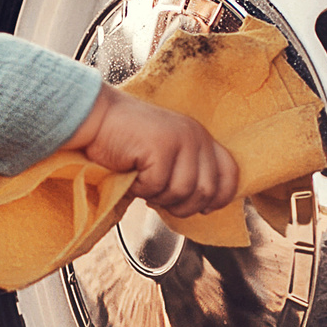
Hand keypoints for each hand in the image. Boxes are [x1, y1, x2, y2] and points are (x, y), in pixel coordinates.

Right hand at [64, 84, 237, 218]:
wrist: (97, 118)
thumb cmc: (126, 140)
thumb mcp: (167, 153)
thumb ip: (188, 171)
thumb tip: (204, 206)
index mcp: (201, 137)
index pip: (230, 174)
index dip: (219, 198)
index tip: (203, 208)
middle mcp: (195, 136)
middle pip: (206, 192)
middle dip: (182, 205)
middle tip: (158, 197)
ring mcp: (180, 140)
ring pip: (182, 192)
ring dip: (157, 196)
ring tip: (142, 182)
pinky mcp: (160, 146)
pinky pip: (156, 187)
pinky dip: (140, 189)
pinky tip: (131, 173)